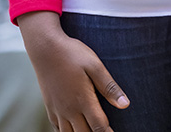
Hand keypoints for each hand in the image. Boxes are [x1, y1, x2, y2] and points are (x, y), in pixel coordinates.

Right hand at [18, 12, 129, 131]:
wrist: (45, 48)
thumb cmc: (72, 54)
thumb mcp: (94, 65)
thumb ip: (109, 86)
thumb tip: (125, 104)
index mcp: (83, 100)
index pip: (99, 127)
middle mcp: (69, 110)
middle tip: (105, 131)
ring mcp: (58, 110)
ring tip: (90, 130)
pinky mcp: (49, 108)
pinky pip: (58, 129)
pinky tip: (73, 129)